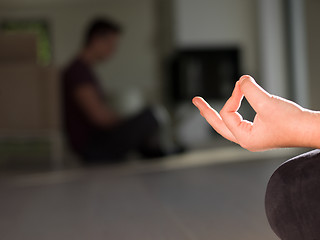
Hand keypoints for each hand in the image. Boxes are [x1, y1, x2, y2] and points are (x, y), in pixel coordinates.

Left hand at [193, 75, 319, 150]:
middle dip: (206, 111)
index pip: (227, 114)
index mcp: (244, 138)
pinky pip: (240, 121)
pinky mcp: (260, 131)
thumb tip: (241, 79)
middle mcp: (246, 139)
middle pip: (219, 125)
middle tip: (195, 100)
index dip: (233, 96)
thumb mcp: (267, 102)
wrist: (312, 129)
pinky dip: (233, 112)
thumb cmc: (293, 122)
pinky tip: (231, 107)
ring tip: (204, 107)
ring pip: (228, 124)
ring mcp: (252, 136)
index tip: (243, 85)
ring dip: (217, 113)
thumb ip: (250, 89)